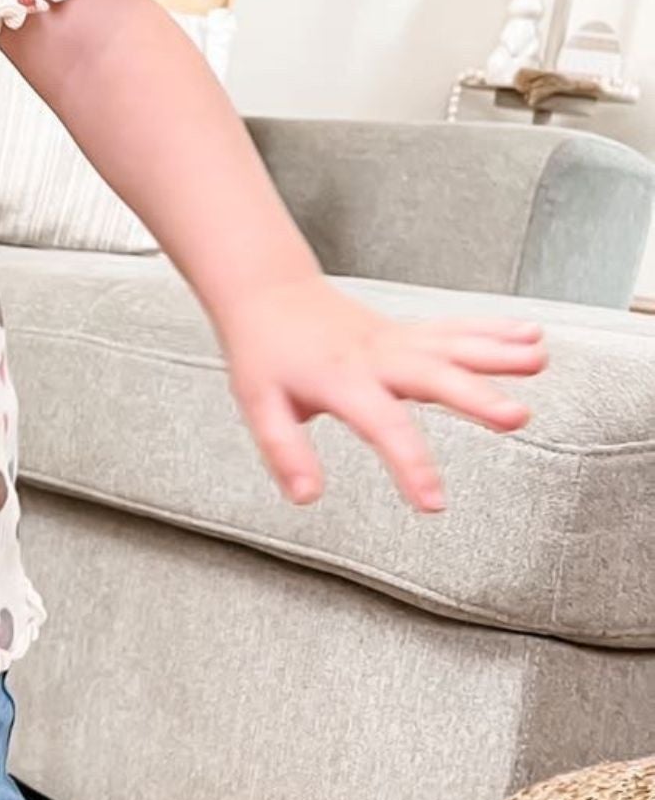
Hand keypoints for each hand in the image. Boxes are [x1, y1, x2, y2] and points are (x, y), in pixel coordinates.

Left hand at [218, 276, 547, 511]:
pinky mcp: (407, 332)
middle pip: (434, 378)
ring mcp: (397, 341)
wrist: (270, 295)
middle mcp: (378, 358)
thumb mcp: (259, 407)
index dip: (411, 467)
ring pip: (454, 346)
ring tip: (540, 359)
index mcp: (342, 383)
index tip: (435, 504)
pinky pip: (454, 330)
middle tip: (517, 418)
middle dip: (477, 398)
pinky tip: (530, 336)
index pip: (383, 429)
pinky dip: (492, 331)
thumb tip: (306, 497)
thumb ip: (285, 452)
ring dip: (498, 353)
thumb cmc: (265, 354)